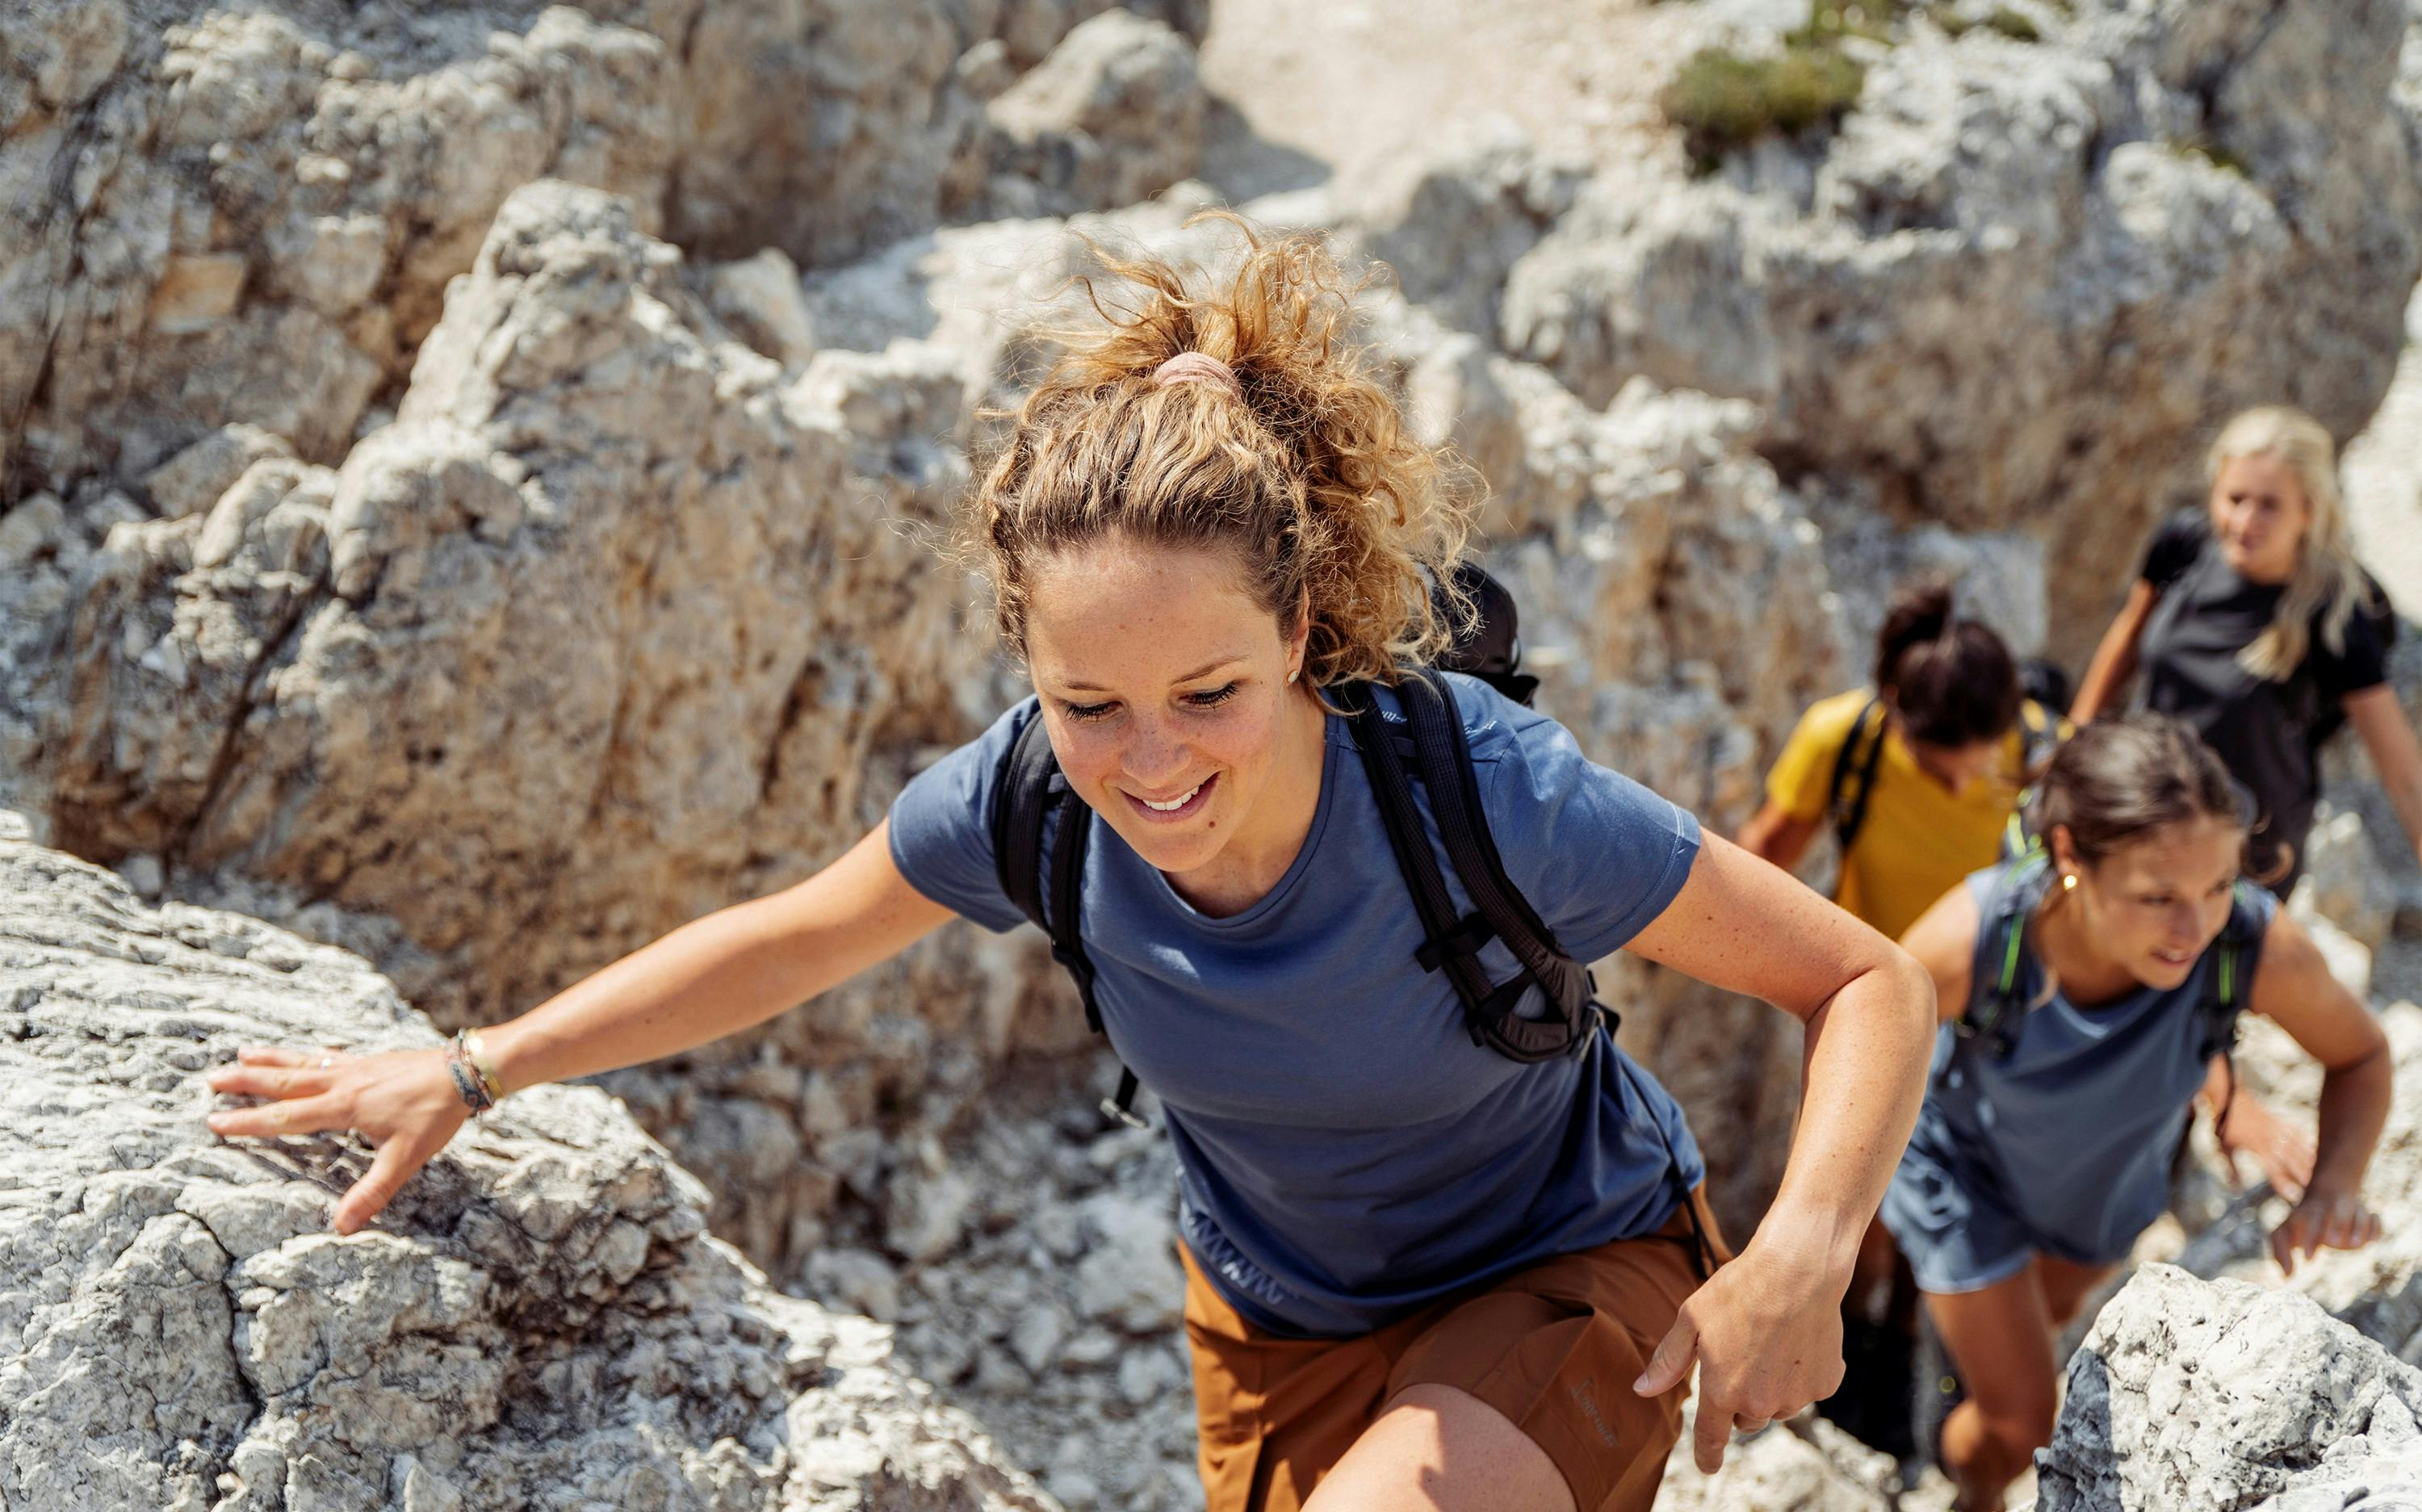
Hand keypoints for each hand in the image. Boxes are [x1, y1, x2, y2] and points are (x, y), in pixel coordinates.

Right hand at [204, 1044, 469, 1233]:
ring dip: (269, 1059)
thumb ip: (373, 1192)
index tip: (214, 1122)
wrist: (464, 1071)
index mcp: (343, 1107)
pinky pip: (327, 1054)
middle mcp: (342, 1082)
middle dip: (245, 1082)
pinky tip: (301, 1054)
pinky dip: (305, 1053)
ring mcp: (355, 1066)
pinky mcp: (370, 1059)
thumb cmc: (436, 1114)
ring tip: (240, 1054)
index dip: (248, 1122)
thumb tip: (343, 1228)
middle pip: (283, 1080)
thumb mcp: (406, 1158)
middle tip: (210, 1080)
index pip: (285, 1117)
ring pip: (302, 1061)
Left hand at [1634, 1235, 1846, 1472]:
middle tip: (1742, 1356)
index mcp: (1723, 1391)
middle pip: (1746, 1419)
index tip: (1708, 1467)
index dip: (1708, 1455)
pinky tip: (1796, 1339)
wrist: (1798, 1269)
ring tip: (1770, 1341)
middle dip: (1740, 1399)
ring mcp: (1796, 1396)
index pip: (1712, 1437)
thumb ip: (1668, 1361)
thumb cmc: (1739, 1289)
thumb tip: (1642, 1390)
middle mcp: (1761, 1402)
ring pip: (1777, 1406)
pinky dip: (1801, 1373)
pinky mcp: (1826, 1384)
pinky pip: (1807, 1389)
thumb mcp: (1691, 1319)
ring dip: (1771, 1388)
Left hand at [2215, 1091, 2314, 1202]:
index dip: (2283, 1183)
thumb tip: (2235, 1189)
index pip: (2273, 1169)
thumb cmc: (2225, 1126)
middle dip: (2304, 1176)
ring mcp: (2278, 1129)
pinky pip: (2299, 1134)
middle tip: (2316, 1190)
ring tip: (2323, 1175)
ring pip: (2299, 1148)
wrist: (2228, 1098)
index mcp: (2257, 1147)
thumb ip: (2231, 1170)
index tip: (2293, 1197)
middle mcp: (2271, 1139)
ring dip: (2310, 1163)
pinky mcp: (2281, 1122)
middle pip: (2292, 1161)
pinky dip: (2308, 1144)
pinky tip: (2319, 1153)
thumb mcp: (2224, 1149)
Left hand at [2268, 1184, 2381, 1276]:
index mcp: (2309, 1213)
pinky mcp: (2367, 1217)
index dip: (2310, 1240)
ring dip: (2359, 1227)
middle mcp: (2331, 1209)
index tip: (2307, 1258)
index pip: (2309, 1223)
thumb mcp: (2283, 1234)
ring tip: (2355, 1243)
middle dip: (2338, 1225)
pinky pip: (2375, 1219)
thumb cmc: (2300, 1223)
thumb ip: (2280, 1253)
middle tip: (2333, 1241)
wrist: (2325, 1194)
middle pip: (2337, 1213)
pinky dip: (2375, 1226)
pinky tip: (2372, 1238)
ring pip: (2358, 1214)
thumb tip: (2287, 1276)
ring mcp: (2351, 1210)